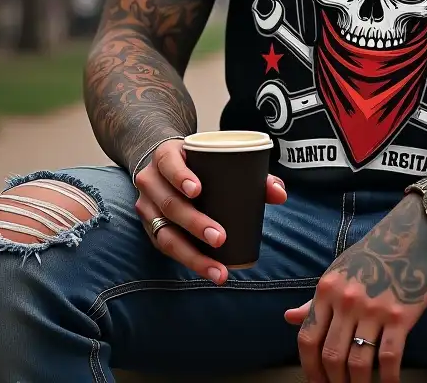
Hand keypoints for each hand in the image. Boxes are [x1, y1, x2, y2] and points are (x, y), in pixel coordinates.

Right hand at [133, 138, 287, 283]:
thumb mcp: (214, 157)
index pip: (168, 164)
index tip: (198, 190)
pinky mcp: (151, 228)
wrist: (164, 164)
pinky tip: (207, 270)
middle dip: (195, 223)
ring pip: (165, 234)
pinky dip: (187, 260)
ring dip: (192, 254)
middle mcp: (151, 182)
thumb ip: (251, 172)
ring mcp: (147, 207)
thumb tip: (280, 193)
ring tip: (217, 269)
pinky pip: (166, 247)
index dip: (180, 177)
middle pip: (169, 204)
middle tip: (220, 238)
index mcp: (166, 156)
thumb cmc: (197, 162)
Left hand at [284, 195, 426, 382]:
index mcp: (327, 289)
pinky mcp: (400, 316)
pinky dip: (388, 380)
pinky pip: (389, 358)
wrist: (416, 231)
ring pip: (358, 363)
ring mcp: (374, 308)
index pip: (307, 338)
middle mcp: (347, 300)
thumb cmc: (377, 253)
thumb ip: (316, 300)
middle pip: (331, 356)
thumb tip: (288, 318)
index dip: (310, 369)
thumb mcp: (341, 271)